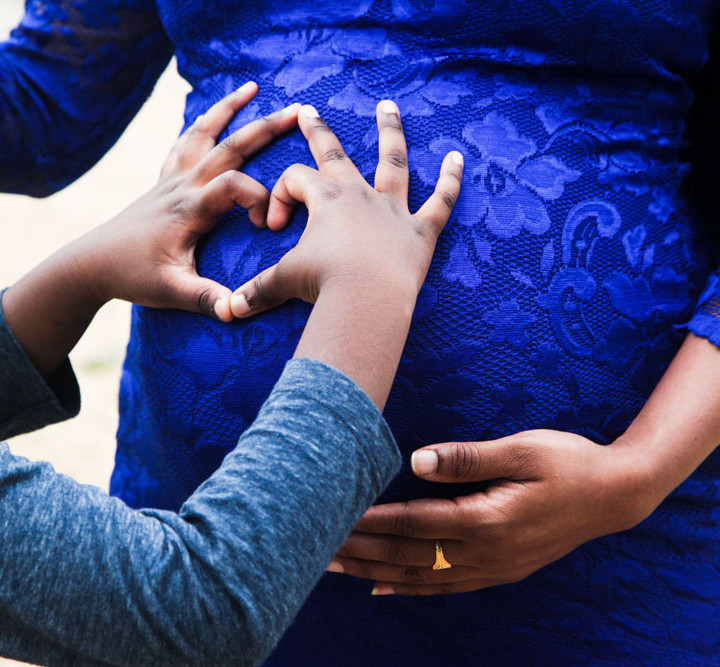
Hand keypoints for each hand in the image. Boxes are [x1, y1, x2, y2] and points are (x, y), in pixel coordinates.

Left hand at [69, 81, 299, 321]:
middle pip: (227, 146)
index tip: (265, 226)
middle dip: (264, 127)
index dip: (259, 197)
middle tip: (297, 111)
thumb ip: (206, 299)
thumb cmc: (132, 276)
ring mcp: (170, 179)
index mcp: (189, 209)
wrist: (90, 264)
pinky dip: (202, 124)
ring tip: (252, 88)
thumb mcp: (171, 293)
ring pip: (203, 133)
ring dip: (229, 109)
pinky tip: (211, 117)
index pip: (234, 184)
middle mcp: (181, 186)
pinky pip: (184, 143)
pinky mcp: (163, 181)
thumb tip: (237, 311)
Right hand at [228, 100, 463, 317]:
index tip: (273, 228)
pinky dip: (451, 180)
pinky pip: (441, 201)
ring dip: (390, 133)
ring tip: (388, 108)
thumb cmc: (324, 285)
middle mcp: (359, 195)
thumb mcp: (284, 282)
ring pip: (393, 162)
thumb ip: (258, 290)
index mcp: (324, 199)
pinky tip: (458, 158)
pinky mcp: (421, 232)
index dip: (279, 198)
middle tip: (308, 111)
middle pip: (335, 154)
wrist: (366, 300)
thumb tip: (230, 309)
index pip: (294, 181)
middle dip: (318, 132)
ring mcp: (393, 210)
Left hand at [330, 430, 657, 594]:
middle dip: (361, 552)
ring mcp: (494, 567)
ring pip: (422, 577)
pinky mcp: (501, 569)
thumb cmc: (568, 461)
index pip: (412, 524)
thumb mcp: (521, 449)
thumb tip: (415, 460)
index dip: (370, 523)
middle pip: (409, 557)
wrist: (615, 495)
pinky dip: (411, 588)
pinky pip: (446, 585)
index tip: (331, 518)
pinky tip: (386, 588)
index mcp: (486, 520)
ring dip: (376, 572)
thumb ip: (467, 458)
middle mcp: (485, 552)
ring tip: (338, 568)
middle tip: (314, 548)